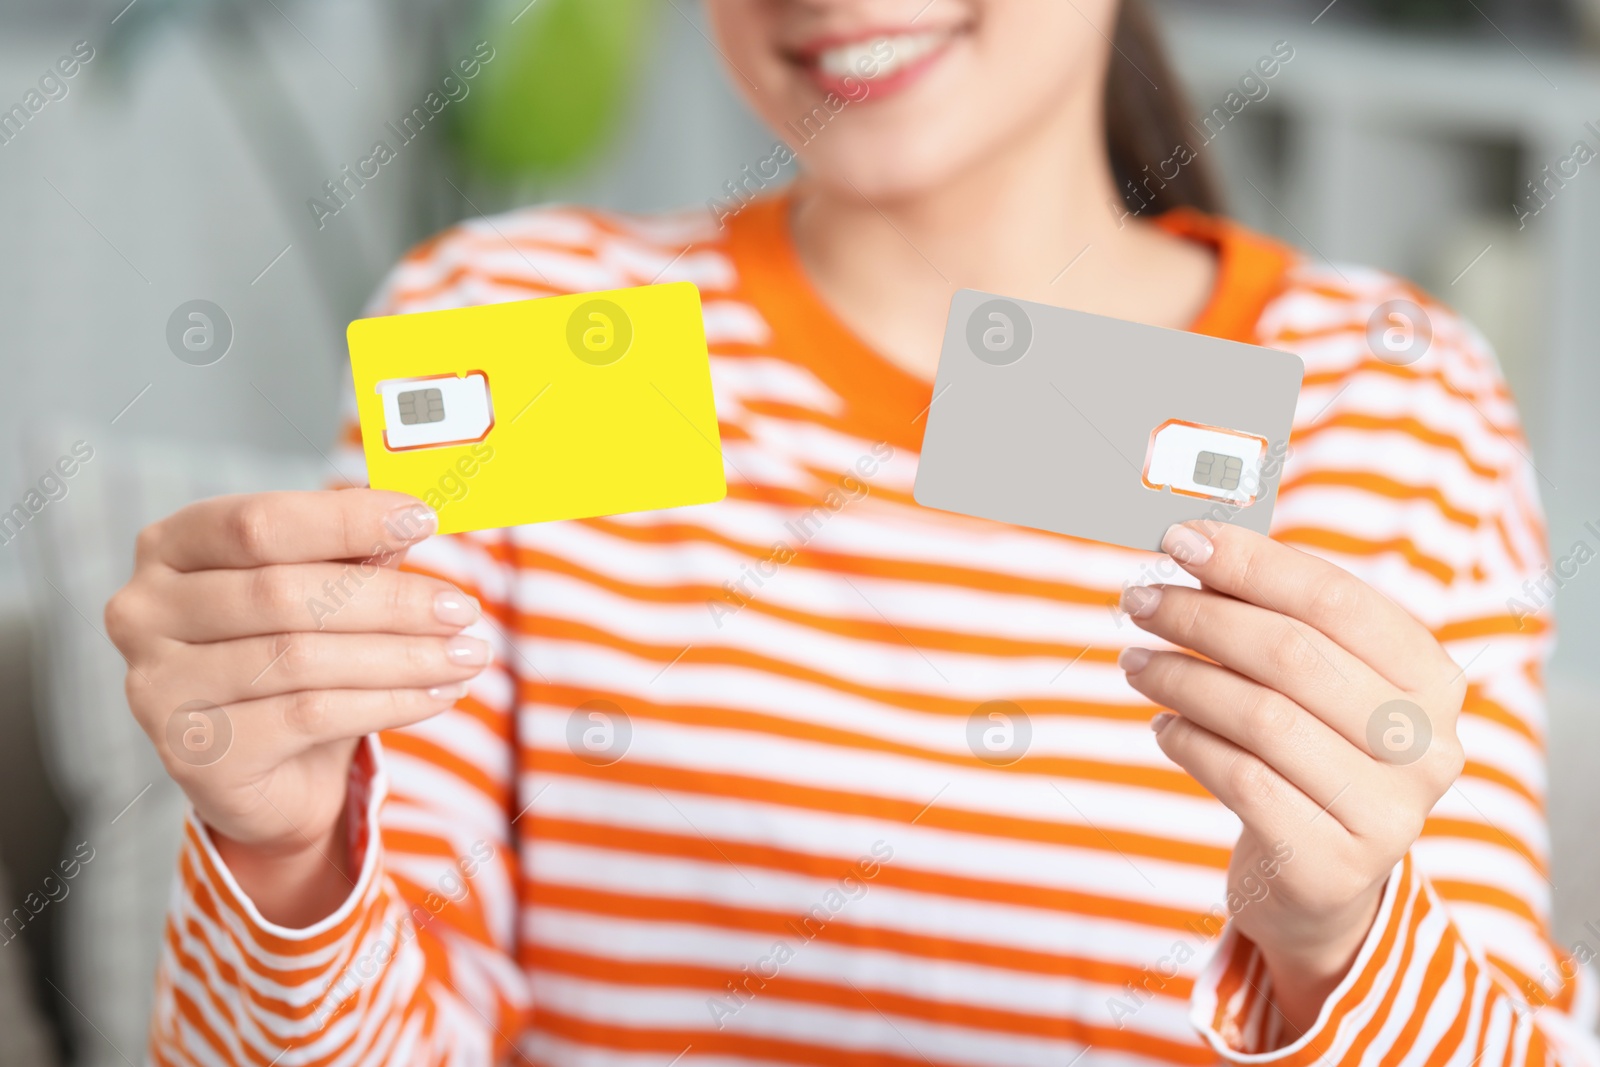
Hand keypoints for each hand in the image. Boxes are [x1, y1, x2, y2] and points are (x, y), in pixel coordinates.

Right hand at [105, 490, 490, 924]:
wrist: (269, 771)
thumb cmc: (294, 657)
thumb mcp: (324, 594)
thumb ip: (354, 554)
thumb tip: (411, 513)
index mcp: (170, 547)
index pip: (259, 522)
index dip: (345, 519)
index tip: (424, 518)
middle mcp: (143, 611)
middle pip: (283, 593)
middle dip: (390, 600)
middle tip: (462, 608)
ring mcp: (156, 685)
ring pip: (301, 658)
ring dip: (402, 656)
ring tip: (467, 655)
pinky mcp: (192, 752)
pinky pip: (309, 716)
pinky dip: (389, 702)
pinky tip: (438, 694)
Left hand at [1117, 521, 1467, 1037]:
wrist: (1318, 882)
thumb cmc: (1306, 753)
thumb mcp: (1308, 682)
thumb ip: (1270, 615)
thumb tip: (1194, 543)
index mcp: (1432, 679)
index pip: (1336, 598)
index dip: (1252, 562)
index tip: (1179, 539)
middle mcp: (1429, 746)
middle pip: (1293, 654)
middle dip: (1201, 615)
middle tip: (1139, 599)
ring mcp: (1389, 813)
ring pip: (1262, 717)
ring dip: (1182, 677)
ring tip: (1136, 662)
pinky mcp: (1332, 866)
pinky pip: (1240, 780)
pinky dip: (1188, 741)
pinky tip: (1164, 726)